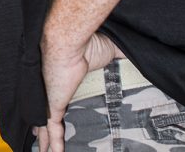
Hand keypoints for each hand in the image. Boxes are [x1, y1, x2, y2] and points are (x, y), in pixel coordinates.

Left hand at [37, 32, 122, 150]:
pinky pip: (52, 129)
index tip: (57, 118)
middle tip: (43, 141)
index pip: (59, 99)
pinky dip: (53, 144)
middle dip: (43, 129)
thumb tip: (141, 55)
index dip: (56, 109)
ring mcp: (50, 99)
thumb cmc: (88, 44)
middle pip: (48, 115)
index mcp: (66, 79)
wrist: (69, 42)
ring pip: (45, 126)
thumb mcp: (109, 50)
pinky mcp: (52, 106)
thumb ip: (122, 56)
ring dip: (46, 141)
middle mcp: (54, 91)